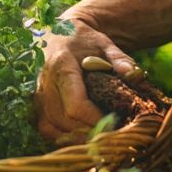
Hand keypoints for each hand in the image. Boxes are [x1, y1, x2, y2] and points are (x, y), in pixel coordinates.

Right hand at [34, 15, 143, 143]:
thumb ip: (120, 59)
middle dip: (89, 132)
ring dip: (76, 139)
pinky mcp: (35, 105)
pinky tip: (81, 137)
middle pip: (64, 122)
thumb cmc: (83, 39)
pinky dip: (62, 138)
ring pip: (52, 129)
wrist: (57, 33)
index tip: (114, 123)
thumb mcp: (104, 43)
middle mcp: (44, 84)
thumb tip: (136, 75)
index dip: (95, 120)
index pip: (75, 105)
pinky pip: (46, 130)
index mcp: (61, 67)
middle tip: (112, 135)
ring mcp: (37, 97)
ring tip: (98, 139)